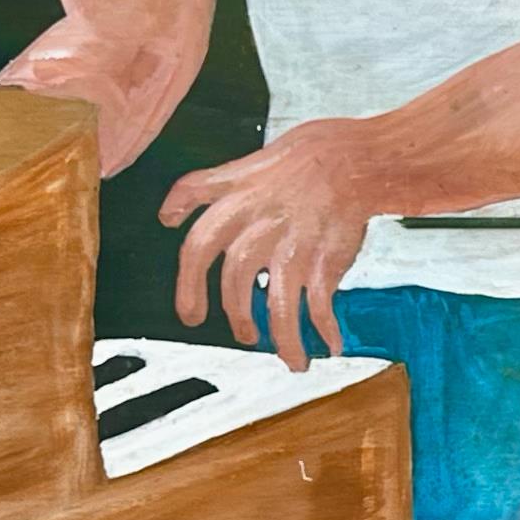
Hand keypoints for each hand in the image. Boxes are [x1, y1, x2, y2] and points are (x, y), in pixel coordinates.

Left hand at [162, 120, 392, 367]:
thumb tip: (166, 215)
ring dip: (285, 341)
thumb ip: (203, 190)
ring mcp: (292, 250)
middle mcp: (258, 231)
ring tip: (293, 361)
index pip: (197, 248)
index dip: (188, 285)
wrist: (354, 158)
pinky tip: (332, 344)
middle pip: (234, 285)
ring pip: (278, 309)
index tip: (191, 316)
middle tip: (245, 336)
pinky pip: (320, 307)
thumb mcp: (242, 167)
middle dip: (237, 317)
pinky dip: (325, 330)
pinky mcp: (323, 261)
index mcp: (234, 207)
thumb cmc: (302, 158)